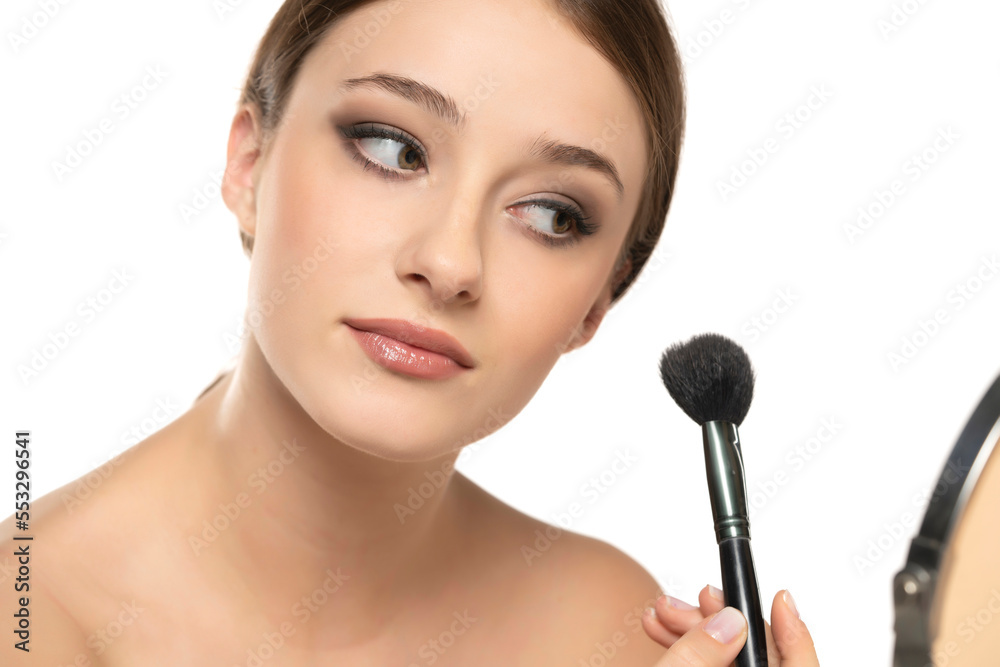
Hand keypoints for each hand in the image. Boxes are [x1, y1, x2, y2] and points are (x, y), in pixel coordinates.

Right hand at [642, 586, 818, 665]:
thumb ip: (700, 655)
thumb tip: (728, 621)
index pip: (797, 664)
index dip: (793, 628)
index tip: (780, 597)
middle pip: (756, 654)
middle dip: (719, 620)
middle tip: (689, 601)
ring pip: (730, 658)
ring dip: (695, 631)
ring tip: (663, 614)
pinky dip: (690, 649)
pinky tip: (667, 632)